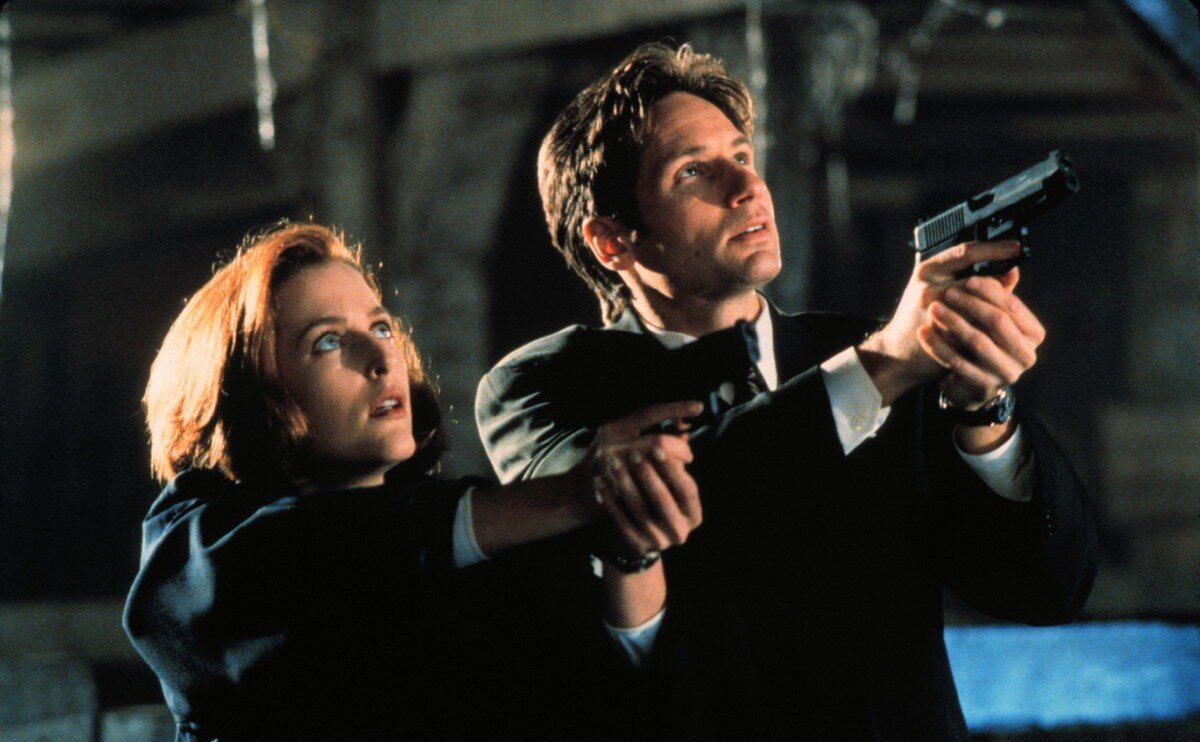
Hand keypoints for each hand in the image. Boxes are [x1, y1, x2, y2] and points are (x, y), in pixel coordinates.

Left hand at [580, 401, 703, 556]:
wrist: (635, 534)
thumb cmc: (655, 497)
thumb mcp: (668, 482)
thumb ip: (675, 459)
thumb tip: (680, 427)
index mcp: (693, 514)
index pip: (687, 488)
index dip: (673, 467)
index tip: (658, 446)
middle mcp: (680, 532)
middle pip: (663, 499)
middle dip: (647, 474)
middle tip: (632, 453)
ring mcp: (658, 542)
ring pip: (640, 509)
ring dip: (625, 484)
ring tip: (612, 464)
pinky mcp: (636, 545)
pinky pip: (620, 522)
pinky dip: (609, 501)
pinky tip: (600, 484)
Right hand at [858, 240, 1025, 404]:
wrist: (896, 352)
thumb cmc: (920, 317)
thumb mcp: (940, 288)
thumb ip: (974, 279)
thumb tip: (1012, 270)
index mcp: (928, 269)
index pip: (965, 252)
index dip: (994, 249)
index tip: (1015, 248)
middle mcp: (928, 286)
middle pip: (976, 280)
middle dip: (999, 287)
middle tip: (1019, 290)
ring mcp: (931, 311)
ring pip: (978, 306)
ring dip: (997, 311)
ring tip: (1011, 315)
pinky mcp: (939, 333)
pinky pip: (973, 329)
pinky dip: (988, 331)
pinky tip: (999, 332)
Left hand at [918, 268, 1044, 408]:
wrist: (967, 383)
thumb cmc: (982, 342)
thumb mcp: (992, 320)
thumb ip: (1001, 295)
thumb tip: (1012, 266)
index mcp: (1033, 334)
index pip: (1013, 306)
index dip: (991, 291)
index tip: (969, 279)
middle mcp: (1026, 355)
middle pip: (998, 322)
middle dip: (971, 304)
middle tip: (946, 292)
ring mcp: (1007, 373)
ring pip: (978, 341)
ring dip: (953, 322)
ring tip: (933, 309)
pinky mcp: (984, 386)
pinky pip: (957, 362)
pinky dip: (938, 345)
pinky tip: (924, 332)